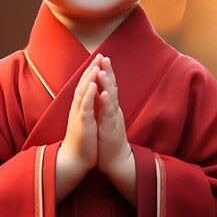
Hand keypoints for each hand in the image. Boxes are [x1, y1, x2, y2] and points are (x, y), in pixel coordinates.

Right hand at [56, 56, 100, 201]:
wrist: (74, 159)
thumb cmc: (81, 141)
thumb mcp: (85, 120)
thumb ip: (87, 108)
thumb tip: (91, 97)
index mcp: (80, 107)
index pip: (85, 85)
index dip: (91, 71)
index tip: (99, 59)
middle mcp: (78, 107)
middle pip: (83, 84)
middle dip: (92, 69)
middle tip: (99, 54)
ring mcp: (79, 115)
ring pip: (83, 92)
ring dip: (89, 78)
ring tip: (96, 65)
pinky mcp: (82, 123)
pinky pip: (85, 107)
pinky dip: (89, 95)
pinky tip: (92, 85)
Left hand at [97, 57, 131, 176]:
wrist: (116, 159)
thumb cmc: (109, 140)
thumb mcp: (106, 118)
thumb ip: (105, 105)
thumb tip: (102, 92)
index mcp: (110, 107)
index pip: (108, 85)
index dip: (106, 72)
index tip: (101, 58)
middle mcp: (114, 109)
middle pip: (112, 86)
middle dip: (108, 71)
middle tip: (104, 57)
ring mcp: (113, 117)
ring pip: (112, 97)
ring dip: (107, 83)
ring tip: (103, 70)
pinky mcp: (112, 127)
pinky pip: (110, 113)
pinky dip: (107, 102)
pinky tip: (104, 93)